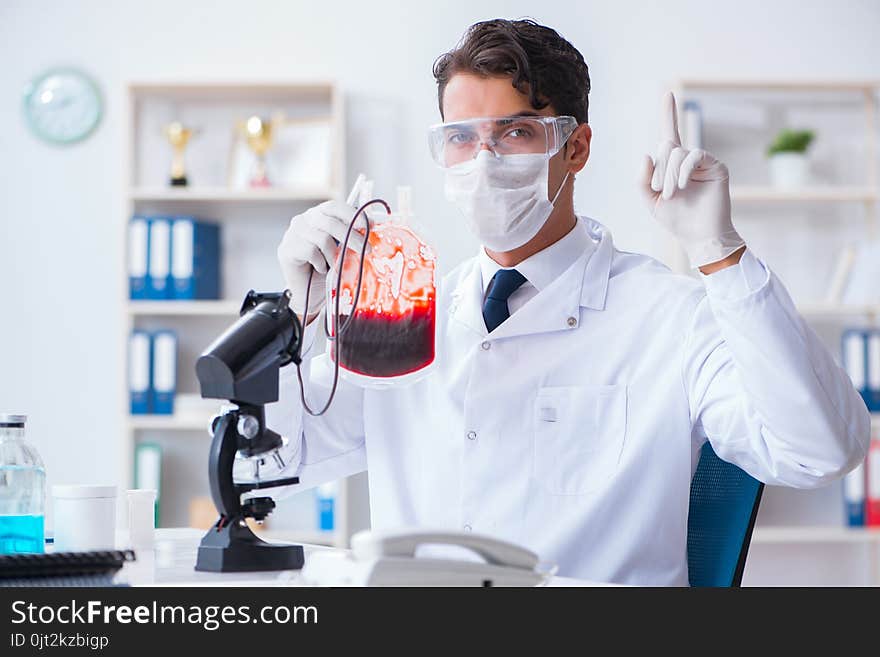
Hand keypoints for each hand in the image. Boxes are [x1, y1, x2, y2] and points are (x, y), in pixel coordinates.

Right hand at [277, 200, 365, 320]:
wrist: (308, 293)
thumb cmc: (325, 269)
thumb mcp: (341, 249)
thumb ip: (349, 237)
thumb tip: (370, 230)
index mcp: (317, 215)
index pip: (334, 207)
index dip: (352, 214)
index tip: (369, 225)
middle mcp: (303, 220)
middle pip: (330, 222)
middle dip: (352, 237)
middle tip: (366, 250)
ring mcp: (293, 234)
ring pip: (322, 239)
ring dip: (334, 255)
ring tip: (335, 265)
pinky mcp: (287, 249)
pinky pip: (311, 252)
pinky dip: (321, 263)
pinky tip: (320, 269)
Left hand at [641, 91, 744, 268]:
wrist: (699, 236)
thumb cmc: (677, 220)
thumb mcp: (651, 201)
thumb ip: (643, 180)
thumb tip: (646, 155)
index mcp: (671, 166)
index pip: (668, 135)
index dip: (668, 114)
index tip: (668, 94)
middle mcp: (687, 160)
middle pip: (666, 146)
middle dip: (660, 170)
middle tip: (663, 192)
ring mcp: (702, 162)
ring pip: (677, 152)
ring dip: (669, 175)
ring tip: (673, 194)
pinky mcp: (716, 166)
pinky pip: (694, 156)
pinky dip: (683, 171)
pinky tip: (683, 187)